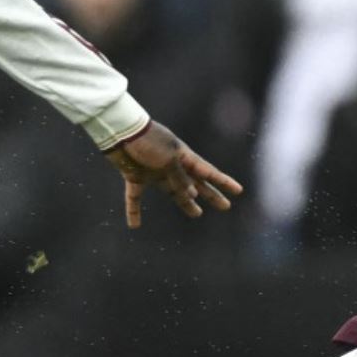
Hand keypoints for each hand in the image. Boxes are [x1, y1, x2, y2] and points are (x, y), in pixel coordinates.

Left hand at [105, 120, 242, 228]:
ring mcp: (154, 171)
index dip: (223, 182)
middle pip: (195, 183)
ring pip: (173, 192)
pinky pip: (135, 198)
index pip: (208, 172)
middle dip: (211, 195)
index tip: (238, 191)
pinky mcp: (135, 177)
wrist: (119, 131)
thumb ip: (180, 179)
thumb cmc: (147, 142)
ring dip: (185, 202)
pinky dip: (134, 211)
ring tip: (197, 213)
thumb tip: (192, 195)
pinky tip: (134, 226)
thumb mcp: (169, 160)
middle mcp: (171, 165)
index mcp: (183, 156)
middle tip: (225, 206)